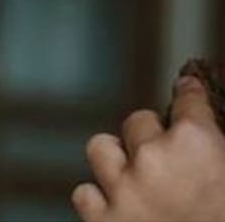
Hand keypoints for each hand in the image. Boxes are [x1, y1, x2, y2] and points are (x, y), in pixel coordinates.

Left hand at [73, 77, 224, 220]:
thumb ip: (219, 148)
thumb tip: (206, 131)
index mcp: (198, 142)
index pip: (188, 96)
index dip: (189, 92)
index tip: (187, 89)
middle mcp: (153, 157)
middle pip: (137, 121)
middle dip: (151, 136)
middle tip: (166, 156)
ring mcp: (124, 189)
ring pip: (100, 149)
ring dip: (116, 160)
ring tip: (134, 177)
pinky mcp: (102, 221)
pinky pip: (85, 193)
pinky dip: (100, 200)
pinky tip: (119, 207)